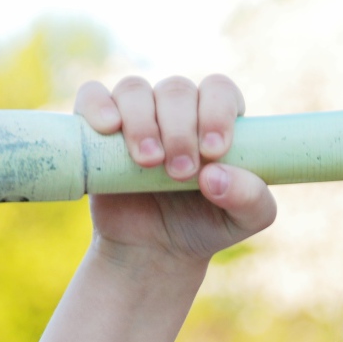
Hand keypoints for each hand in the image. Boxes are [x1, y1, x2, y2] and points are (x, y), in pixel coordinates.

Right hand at [75, 74, 276, 265]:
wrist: (155, 251)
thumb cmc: (205, 226)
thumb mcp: (244, 220)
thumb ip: (250, 198)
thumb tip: (216, 175)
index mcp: (217, 120)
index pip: (220, 91)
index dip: (217, 112)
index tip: (213, 151)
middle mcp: (178, 110)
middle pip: (177, 90)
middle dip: (180, 130)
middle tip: (181, 172)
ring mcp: (138, 115)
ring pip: (135, 90)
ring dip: (143, 122)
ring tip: (150, 162)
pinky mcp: (99, 128)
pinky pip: (92, 96)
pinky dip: (98, 105)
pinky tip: (109, 127)